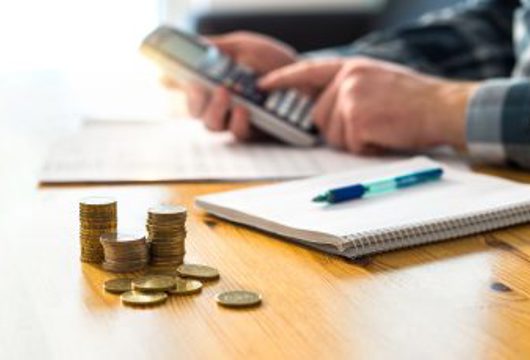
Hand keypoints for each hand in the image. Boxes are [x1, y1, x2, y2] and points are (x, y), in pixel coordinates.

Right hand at [165, 31, 296, 140]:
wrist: (307, 79)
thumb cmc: (275, 63)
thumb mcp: (246, 46)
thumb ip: (221, 47)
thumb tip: (196, 45)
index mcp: (213, 79)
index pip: (183, 83)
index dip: (170, 82)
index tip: (166, 75)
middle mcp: (220, 102)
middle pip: (193, 110)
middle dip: (193, 99)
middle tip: (202, 86)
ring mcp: (234, 118)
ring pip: (211, 124)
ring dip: (215, 110)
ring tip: (226, 93)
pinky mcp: (253, 131)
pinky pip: (237, 133)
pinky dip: (237, 121)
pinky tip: (244, 108)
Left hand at [260, 57, 478, 152]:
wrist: (444, 108)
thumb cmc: (415, 100)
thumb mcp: (377, 81)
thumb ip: (348, 89)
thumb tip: (323, 110)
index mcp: (351, 67)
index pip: (308, 70)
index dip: (283, 78)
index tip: (263, 84)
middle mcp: (347, 78)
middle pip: (319, 116)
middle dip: (340, 129)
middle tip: (372, 124)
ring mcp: (351, 97)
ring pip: (333, 134)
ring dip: (356, 140)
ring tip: (383, 128)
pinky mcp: (357, 118)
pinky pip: (350, 145)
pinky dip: (368, 148)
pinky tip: (386, 136)